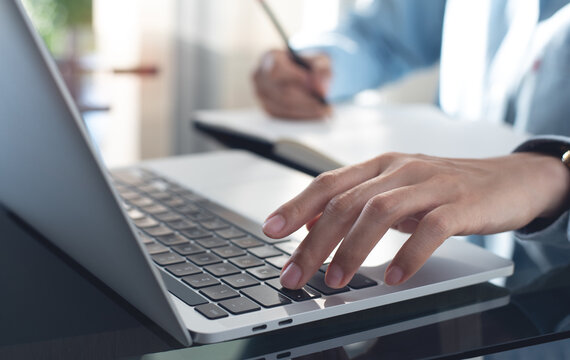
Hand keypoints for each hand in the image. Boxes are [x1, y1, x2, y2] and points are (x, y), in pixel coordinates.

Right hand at [252, 49, 330, 118]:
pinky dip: (301, 116)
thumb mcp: (320, 60)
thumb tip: (321, 89)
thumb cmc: (308, 65)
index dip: (297, 79)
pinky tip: (315, 113)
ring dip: (306, 111)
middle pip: (282, 92)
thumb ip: (322, 70)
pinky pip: (284, 116)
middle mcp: (260, 76)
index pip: (278, 70)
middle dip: (307, 101)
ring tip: (325, 110)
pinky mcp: (267, 108)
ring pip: (284, 107)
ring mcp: (261, 94)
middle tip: (326, 105)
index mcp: (270, 57)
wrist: (300, 73)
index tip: (317, 88)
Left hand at [262, 152, 569, 288]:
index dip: (296, 205)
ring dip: (353, 250)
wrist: (509, 179)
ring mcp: (430, 184)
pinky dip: (408, 255)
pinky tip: (393, 278)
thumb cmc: (444, 188)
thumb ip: (356, 204)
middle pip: (346, 202)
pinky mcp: (460, 203)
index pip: (328, 182)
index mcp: (379, 166)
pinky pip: (430, 228)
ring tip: (336, 280)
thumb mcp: (395, 191)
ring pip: (380, 212)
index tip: (271, 231)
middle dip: (314, 242)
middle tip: (296, 275)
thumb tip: (309, 226)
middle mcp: (399, 169)